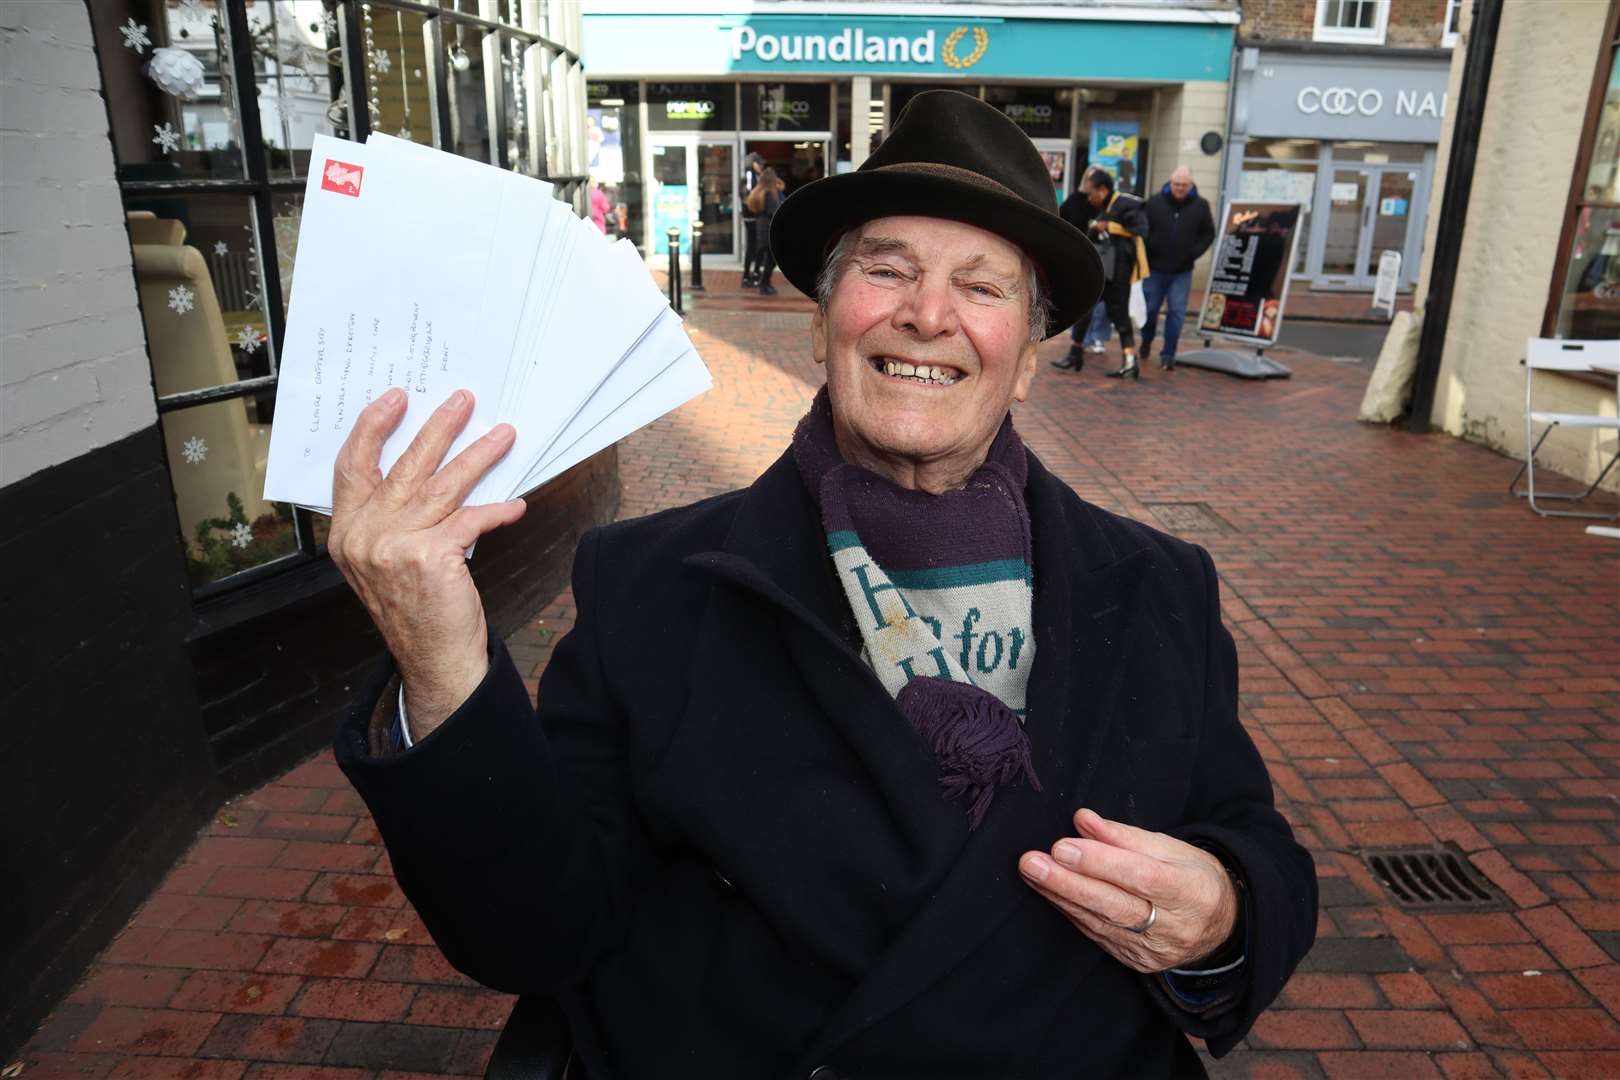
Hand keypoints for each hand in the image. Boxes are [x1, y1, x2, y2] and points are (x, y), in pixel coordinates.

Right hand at [328, 388, 525, 739]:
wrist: (431, 660)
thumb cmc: (414, 607)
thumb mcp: (382, 560)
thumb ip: (389, 517)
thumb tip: (428, 462)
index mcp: (345, 531)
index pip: (352, 466)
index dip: (373, 427)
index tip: (396, 398)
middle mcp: (363, 536)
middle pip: (404, 465)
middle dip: (438, 427)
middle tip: (463, 400)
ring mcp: (393, 546)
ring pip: (443, 484)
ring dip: (478, 455)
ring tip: (503, 434)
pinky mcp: (429, 557)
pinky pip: (471, 519)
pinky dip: (498, 510)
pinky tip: (516, 503)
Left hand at [1018, 808, 1237, 973]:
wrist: (1222, 927)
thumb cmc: (1193, 877)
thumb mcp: (1171, 848)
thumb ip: (1124, 836)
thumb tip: (1082, 819)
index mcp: (1190, 891)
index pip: (1140, 877)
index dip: (1100, 862)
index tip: (1062, 846)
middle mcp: (1172, 927)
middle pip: (1114, 905)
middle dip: (1068, 883)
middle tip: (1033, 862)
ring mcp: (1152, 950)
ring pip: (1100, 922)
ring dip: (1060, 895)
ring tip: (1032, 872)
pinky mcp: (1135, 961)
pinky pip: (1097, 934)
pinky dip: (1071, 911)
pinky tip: (1049, 892)